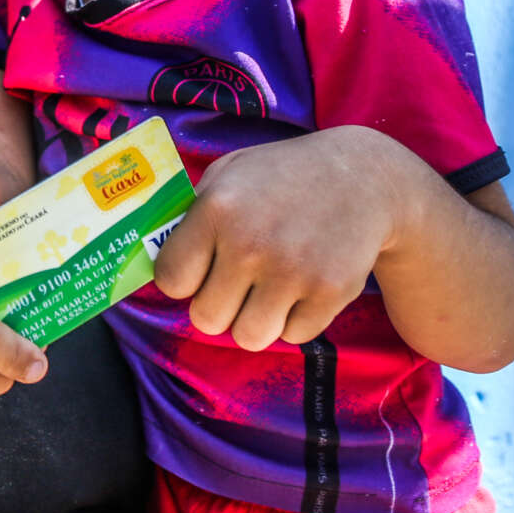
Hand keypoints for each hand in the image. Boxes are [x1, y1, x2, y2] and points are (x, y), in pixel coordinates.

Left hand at [153, 126, 411, 350]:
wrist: (363, 178)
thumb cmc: (282, 178)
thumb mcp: (230, 175)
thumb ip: (192, 217)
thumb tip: (150, 259)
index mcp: (217, 210)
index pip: (171, 280)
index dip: (182, 280)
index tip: (198, 270)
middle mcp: (250, 243)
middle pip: (206, 319)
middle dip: (218, 306)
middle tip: (237, 283)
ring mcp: (292, 271)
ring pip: (248, 337)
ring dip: (254, 320)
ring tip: (267, 289)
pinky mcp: (329, 293)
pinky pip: (292, 336)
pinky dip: (294, 319)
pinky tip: (303, 285)